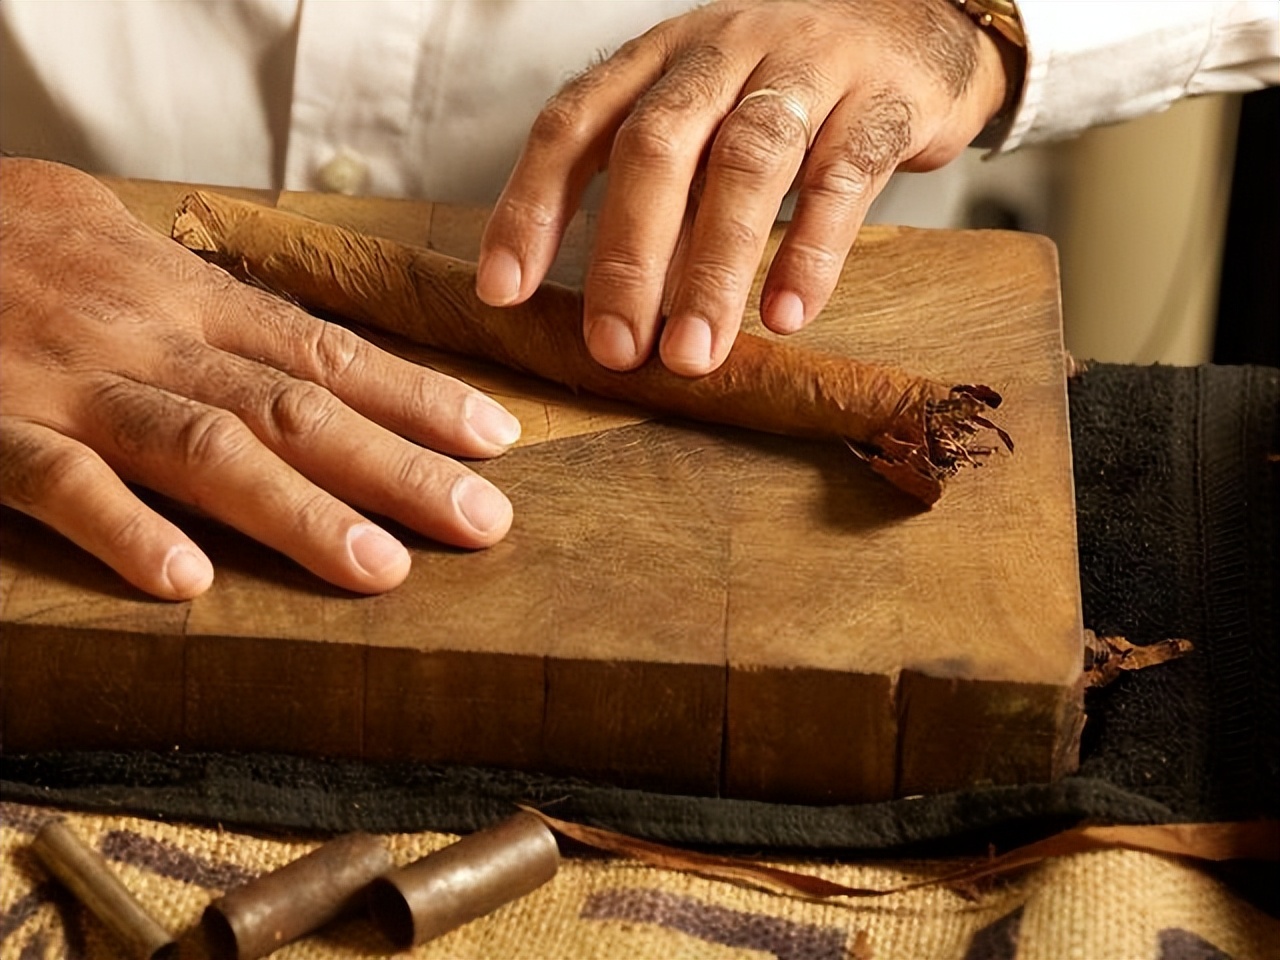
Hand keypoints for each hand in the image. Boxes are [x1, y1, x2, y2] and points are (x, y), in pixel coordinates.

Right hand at [0, 158, 519, 599]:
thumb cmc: (22, 240)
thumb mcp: (132, 251)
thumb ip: (219, 306)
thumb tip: (316, 350)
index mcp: (191, 299)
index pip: (329, 354)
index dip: (416, 400)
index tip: (495, 441)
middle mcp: (151, 341)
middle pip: (295, 408)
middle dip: (396, 469)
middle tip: (483, 523)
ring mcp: (73, 385)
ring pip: (203, 448)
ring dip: (297, 512)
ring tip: (379, 569)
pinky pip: (60, 484)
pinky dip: (123, 529)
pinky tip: (186, 582)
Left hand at [477, 0, 1010, 375]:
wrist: (917, 25)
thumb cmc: (787, 95)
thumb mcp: (708, 127)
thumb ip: (665, 207)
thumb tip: (619, 312)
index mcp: (659, 60)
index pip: (573, 123)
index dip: (531, 206)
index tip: (503, 292)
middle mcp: (721, 52)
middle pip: (655, 144)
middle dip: (626, 255)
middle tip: (615, 347)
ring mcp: (805, 67)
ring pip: (748, 161)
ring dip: (714, 267)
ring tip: (694, 352)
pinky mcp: (883, 98)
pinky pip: (842, 176)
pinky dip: (811, 251)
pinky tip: (785, 316)